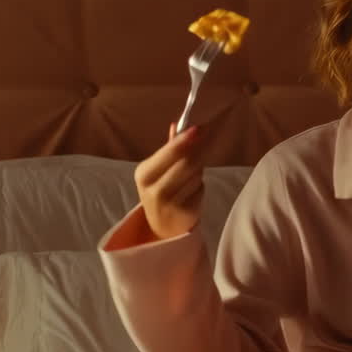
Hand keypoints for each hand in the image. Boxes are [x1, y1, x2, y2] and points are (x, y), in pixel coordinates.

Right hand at [133, 123, 205, 239]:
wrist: (161, 227)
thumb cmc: (162, 192)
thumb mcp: (159, 170)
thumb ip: (169, 148)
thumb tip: (176, 124)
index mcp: (144, 174)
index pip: (169, 152)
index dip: (186, 139)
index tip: (200, 128)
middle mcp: (154, 189)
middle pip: (187, 162)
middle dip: (198, 151)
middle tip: (207, 138)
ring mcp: (169, 203)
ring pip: (196, 175)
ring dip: (199, 170)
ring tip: (190, 176)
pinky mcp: (185, 212)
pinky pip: (201, 188)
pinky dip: (200, 186)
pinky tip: (191, 191)